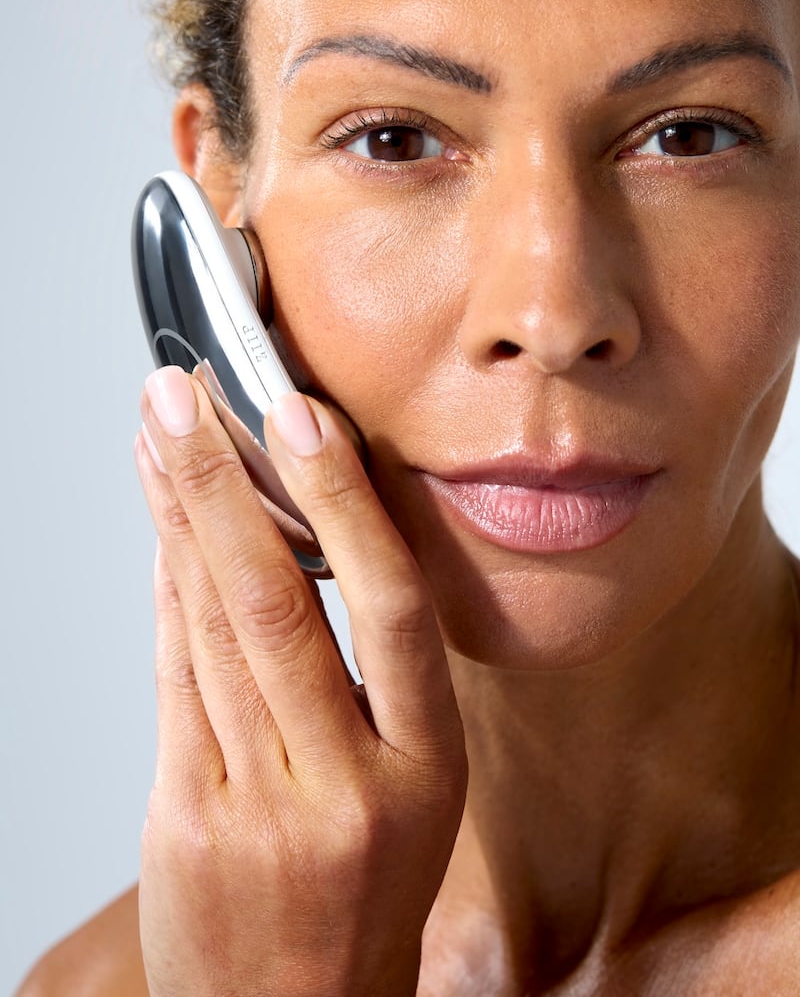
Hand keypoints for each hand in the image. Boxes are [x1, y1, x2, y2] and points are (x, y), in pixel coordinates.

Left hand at [134, 367, 467, 996]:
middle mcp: (344, 785)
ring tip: (159, 438)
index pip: (393, 608)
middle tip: (182, 396)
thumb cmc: (365, 896)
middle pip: (275, 603)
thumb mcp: (417, 792)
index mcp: (427, 771)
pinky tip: (159, 532)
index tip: (300, 417)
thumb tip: (308, 540)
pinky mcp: (182, 824)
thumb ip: (371, 680)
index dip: (345, 501)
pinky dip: (165, 591)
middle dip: (219, 482)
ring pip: (210, 628)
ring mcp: (255, 808)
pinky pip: (172, 678)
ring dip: (179, 520)